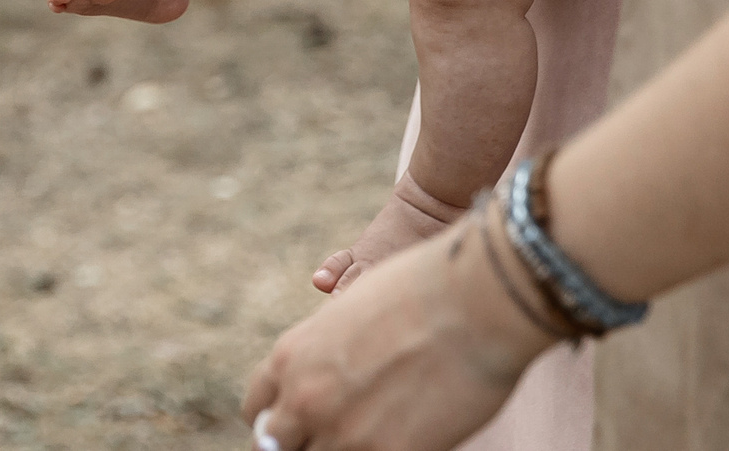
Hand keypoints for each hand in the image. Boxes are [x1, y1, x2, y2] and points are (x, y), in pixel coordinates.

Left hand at [242, 207, 555, 450]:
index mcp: (289, 358)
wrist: (471, 301)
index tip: (297, 427)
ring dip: (340, 449)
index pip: (257, 411)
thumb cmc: (418, 294)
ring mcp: (344, 433)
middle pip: (278, 446)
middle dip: (302, 443)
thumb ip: (323, 355)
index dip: (277, 421)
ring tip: (370, 433)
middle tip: (333, 435)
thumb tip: (322, 381)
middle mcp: (305, 399)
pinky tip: (403, 439)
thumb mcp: (347, 316)